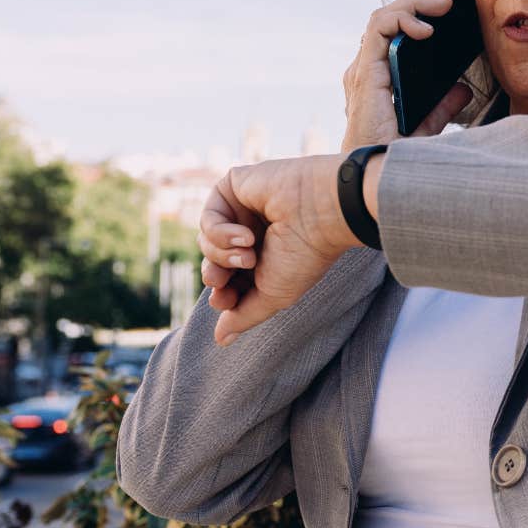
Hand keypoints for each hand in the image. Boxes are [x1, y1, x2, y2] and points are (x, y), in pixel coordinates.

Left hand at [196, 155, 354, 343]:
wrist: (321, 214)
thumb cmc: (306, 256)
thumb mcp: (274, 296)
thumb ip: (244, 315)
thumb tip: (221, 341)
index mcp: (265, 258)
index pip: (228, 280)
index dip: (220, 293)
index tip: (225, 299)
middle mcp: (253, 233)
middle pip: (211, 261)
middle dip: (215, 274)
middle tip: (224, 279)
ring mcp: (242, 209)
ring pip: (205, 241)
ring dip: (222, 254)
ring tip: (249, 254)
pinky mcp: (234, 186)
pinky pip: (207, 217)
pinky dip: (220, 233)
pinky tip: (246, 236)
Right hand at [341, 0, 474, 149]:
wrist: (378, 182)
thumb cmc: (395, 160)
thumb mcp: (427, 129)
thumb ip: (442, 107)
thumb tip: (464, 88)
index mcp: (378, 79)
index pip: (393, 32)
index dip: (416, 11)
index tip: (446, 1)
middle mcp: (366, 71)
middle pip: (388, 19)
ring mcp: (363, 71)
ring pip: (383, 18)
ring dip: (413, 3)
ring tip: (443, 2)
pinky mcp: (365, 74)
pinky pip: (378, 31)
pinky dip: (401, 20)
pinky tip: (427, 28)